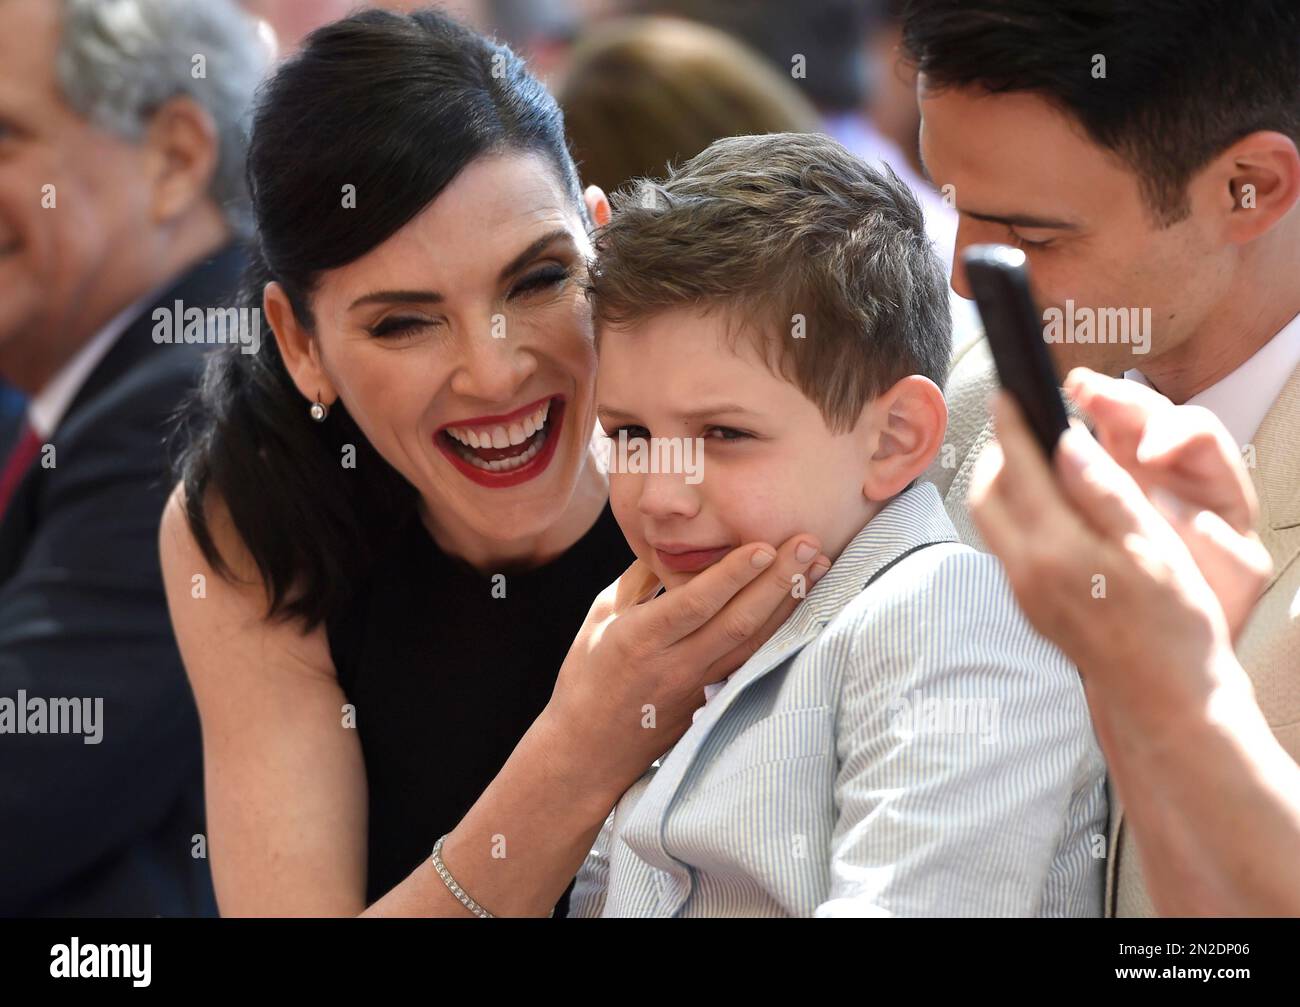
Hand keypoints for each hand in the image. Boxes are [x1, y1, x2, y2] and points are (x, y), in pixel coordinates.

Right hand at [544, 534, 829, 799]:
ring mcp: (698, 688)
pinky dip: (780, 634)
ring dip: (790, 605)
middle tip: (809, 543)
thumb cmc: (587, 678)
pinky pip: (751, 663)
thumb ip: (638, 580)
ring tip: (819, 569)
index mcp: (639, 639)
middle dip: (777, 581)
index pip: (694, 604)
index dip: (732, 575)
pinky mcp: (713, 701)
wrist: (589, 752)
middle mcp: (673, 665)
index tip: (764, 545)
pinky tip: (803, 609)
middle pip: (736, 622)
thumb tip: (668, 540)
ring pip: (754, 644)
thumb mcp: (601, 618)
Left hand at [967, 387, 1259, 735]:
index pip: (1017, 469)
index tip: (1010, 395)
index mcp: (1056, 549)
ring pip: (990, 522)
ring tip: (1038, 463)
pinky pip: (1005, 546)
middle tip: (1024, 427)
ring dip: (1003, 485)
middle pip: (986, 495)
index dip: (1011, 426)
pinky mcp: (1028, 607)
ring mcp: (1022, 593)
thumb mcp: (1152, 547)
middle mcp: (1025, 571)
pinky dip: (1015, 516)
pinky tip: (1050, 510)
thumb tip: (1067, 441)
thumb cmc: (1174, 624)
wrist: (1165, 699)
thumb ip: (1104, 491)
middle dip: (998, 454)